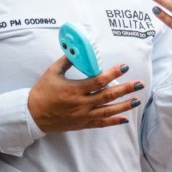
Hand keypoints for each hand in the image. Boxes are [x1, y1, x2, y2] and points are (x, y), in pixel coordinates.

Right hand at [27, 55, 143, 132]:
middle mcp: (81, 103)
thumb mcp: (52, 72)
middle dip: (125, 89)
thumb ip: (67, 60)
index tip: (124, 67)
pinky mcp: (82, 124)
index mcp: (74, 89)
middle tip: (139, 83)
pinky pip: (101, 123)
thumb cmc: (42, 91)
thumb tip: (78, 47)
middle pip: (108, 96)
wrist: (32, 115)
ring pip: (108, 110)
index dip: (113, 73)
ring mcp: (83, 115)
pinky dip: (114, 121)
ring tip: (137, 99)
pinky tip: (125, 118)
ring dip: (124, 105)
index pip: (99, 80)